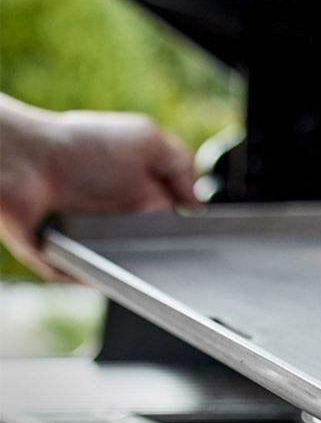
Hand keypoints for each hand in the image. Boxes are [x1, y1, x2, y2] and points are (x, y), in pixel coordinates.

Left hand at [0, 98, 198, 279]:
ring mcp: (91, 246)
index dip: (188, 236)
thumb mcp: (146, 139)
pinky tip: (104, 267)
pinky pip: (91, 283)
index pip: (176, 229)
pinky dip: (99, 280)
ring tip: (133, 255)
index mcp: (139, 199)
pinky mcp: (65, 264)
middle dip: (166, 257)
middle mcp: (117, 224)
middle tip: (164, 245)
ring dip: (135, 271)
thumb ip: (182, 165)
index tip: (197, 238)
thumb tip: (199, 205)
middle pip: (156, 256)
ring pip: (127, 274)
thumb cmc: (78, 144)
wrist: (19, 158)